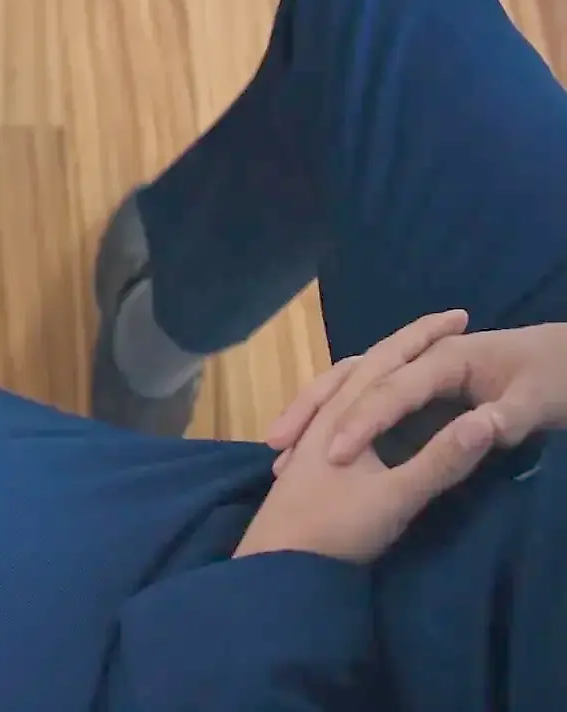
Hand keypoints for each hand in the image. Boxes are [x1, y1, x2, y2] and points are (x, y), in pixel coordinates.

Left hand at [239, 311, 499, 564]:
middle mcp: (321, 414)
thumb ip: (440, 459)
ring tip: (406, 358)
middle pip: (362, 366)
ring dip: (376, 367)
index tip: (461, 315)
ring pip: (341, 386)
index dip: (426, 335)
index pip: (389, 359)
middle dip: (404, 343)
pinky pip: (333, 411)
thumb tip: (486, 420)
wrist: (273, 564)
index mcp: (344, 413)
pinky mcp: (304, 459)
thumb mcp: (396, 497)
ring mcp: (308, 436)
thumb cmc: (333, 530)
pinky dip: (355, 396)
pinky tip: (363, 412)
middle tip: (446, 324)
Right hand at [304, 321, 566, 462]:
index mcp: (445, 361)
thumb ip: (507, 422)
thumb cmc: (553, 379)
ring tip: (281, 449)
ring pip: (345, 387)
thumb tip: (477, 431)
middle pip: (348, 382)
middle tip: (279, 449)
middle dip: (310, 412)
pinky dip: (328, 419)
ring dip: (311, 414)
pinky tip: (312, 447)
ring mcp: (415, 373)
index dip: (360, 422)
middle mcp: (420, 362)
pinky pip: (356, 399)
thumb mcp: (534, 405)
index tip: (334, 457)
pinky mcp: (418, 391)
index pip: (388, 391)